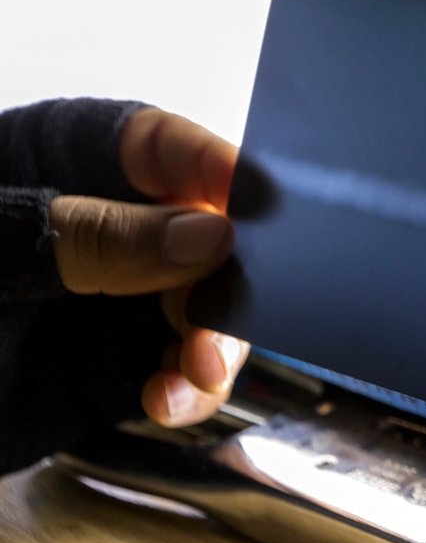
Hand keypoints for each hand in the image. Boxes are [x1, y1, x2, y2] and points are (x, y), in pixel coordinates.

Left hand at [47, 107, 248, 426]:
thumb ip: (85, 238)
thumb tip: (203, 234)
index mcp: (53, 156)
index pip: (160, 144)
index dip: (215, 171)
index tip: (256, 211)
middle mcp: (92, 225)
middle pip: (204, 232)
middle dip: (227, 276)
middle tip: (217, 317)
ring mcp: (101, 301)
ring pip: (204, 307)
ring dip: (216, 341)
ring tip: (193, 373)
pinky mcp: (102, 370)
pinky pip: (176, 371)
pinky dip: (187, 389)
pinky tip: (167, 399)